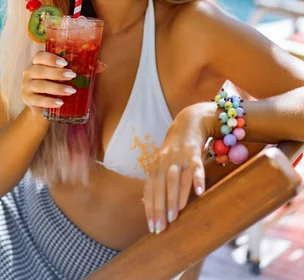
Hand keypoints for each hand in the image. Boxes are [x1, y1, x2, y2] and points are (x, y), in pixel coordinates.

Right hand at [21, 52, 106, 114]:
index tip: (65, 62)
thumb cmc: (56, 82)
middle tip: (72, 76)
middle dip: (57, 73)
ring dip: (56, 88)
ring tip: (71, 91)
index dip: (51, 58)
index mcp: (37, 61)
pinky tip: (60, 103)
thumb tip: (102, 66)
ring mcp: (26, 86)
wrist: (42, 103)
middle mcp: (29, 72)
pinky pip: (38, 100)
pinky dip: (49, 101)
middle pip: (40, 70)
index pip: (40, 56)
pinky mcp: (27, 100)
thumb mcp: (66, 74)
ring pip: (40, 85)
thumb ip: (83, 67)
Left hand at [143, 102, 215, 233]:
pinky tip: (200, 192)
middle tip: (161, 228)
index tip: (152, 228)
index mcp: (156, 166)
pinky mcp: (193, 150)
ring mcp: (178, 155)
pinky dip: (197, 178)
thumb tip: (151, 206)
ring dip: (173, 197)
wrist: (189, 121)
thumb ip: (159, 183)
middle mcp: (164, 161)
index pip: (149, 190)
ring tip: (174, 216)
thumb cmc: (176, 149)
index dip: (150, 209)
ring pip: (174, 178)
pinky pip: (195, 166)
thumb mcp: (165, 164)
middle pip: (159, 186)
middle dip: (158, 208)